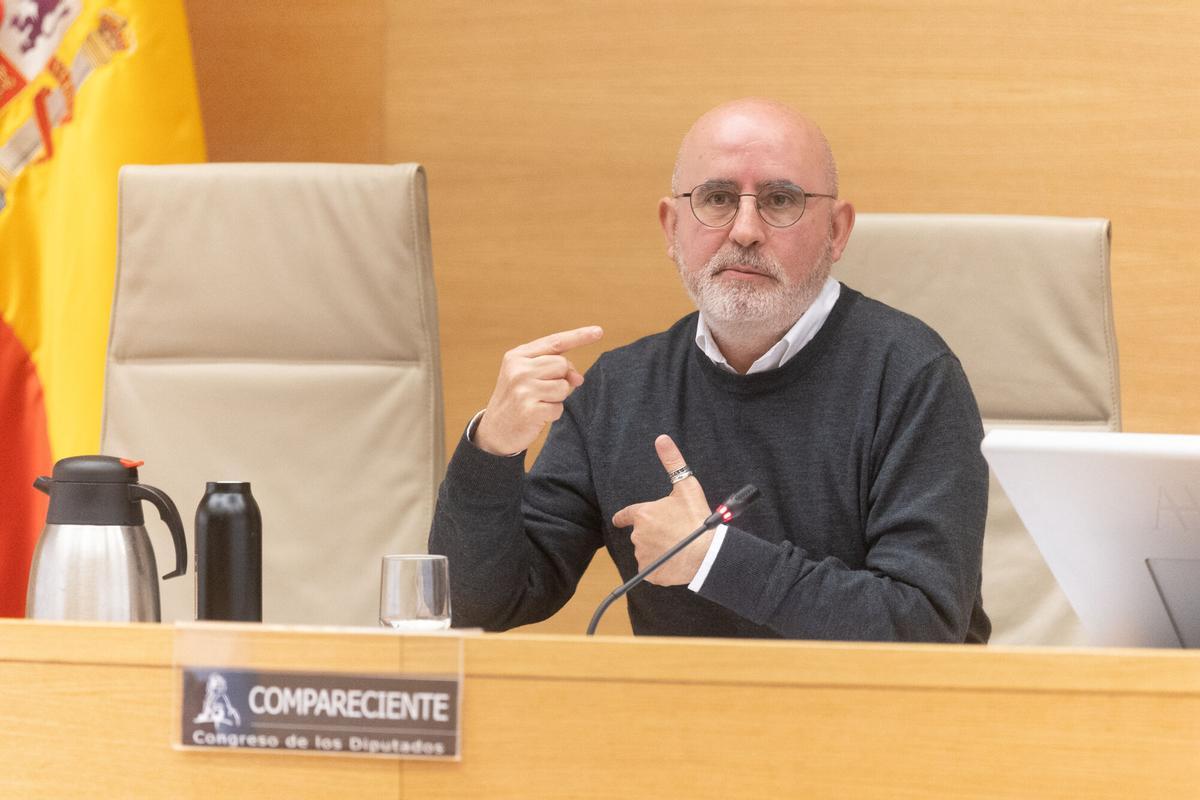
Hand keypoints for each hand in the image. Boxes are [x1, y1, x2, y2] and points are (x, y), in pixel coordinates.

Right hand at [475, 325, 603, 455]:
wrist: (494, 431)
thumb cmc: (517, 399)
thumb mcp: (529, 377)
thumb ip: (553, 368)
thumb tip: (578, 378)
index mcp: (517, 356)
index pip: (555, 342)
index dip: (579, 336)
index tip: (599, 331)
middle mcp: (518, 369)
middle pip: (562, 364)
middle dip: (561, 379)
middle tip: (543, 391)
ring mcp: (522, 389)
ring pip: (563, 387)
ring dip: (557, 398)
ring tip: (538, 402)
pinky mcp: (529, 410)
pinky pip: (559, 408)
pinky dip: (552, 414)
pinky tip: (536, 415)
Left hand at [611, 435, 712, 585]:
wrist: (706, 553)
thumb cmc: (697, 519)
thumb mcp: (687, 487)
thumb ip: (673, 462)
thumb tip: (661, 439)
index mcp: (643, 514)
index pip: (626, 515)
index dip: (624, 517)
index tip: (620, 520)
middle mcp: (638, 535)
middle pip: (642, 534)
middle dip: (653, 534)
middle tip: (673, 534)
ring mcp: (643, 555)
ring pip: (647, 552)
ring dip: (657, 551)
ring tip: (676, 548)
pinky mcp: (649, 573)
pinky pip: (652, 570)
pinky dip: (661, 567)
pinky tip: (674, 562)